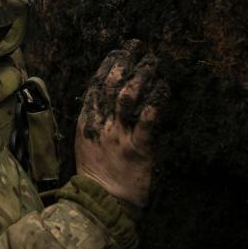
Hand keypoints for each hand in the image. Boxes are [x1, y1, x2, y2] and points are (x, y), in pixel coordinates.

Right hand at [74, 40, 166, 207]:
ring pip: (127, 98)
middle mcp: (101, 124)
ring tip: (152, 63)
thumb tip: (101, 96)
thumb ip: (93, 118)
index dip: (107, 65)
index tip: (118, 51)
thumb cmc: (96, 172)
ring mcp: (119, 136)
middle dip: (124, 62)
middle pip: (110, 85)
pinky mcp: (138, 150)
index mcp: (87, 121)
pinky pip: (147, 123)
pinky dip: (155, 104)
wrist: (102, 201)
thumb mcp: (85, 140)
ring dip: (141, 77)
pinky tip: (163, 90)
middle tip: (137, 47)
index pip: (95, 84)